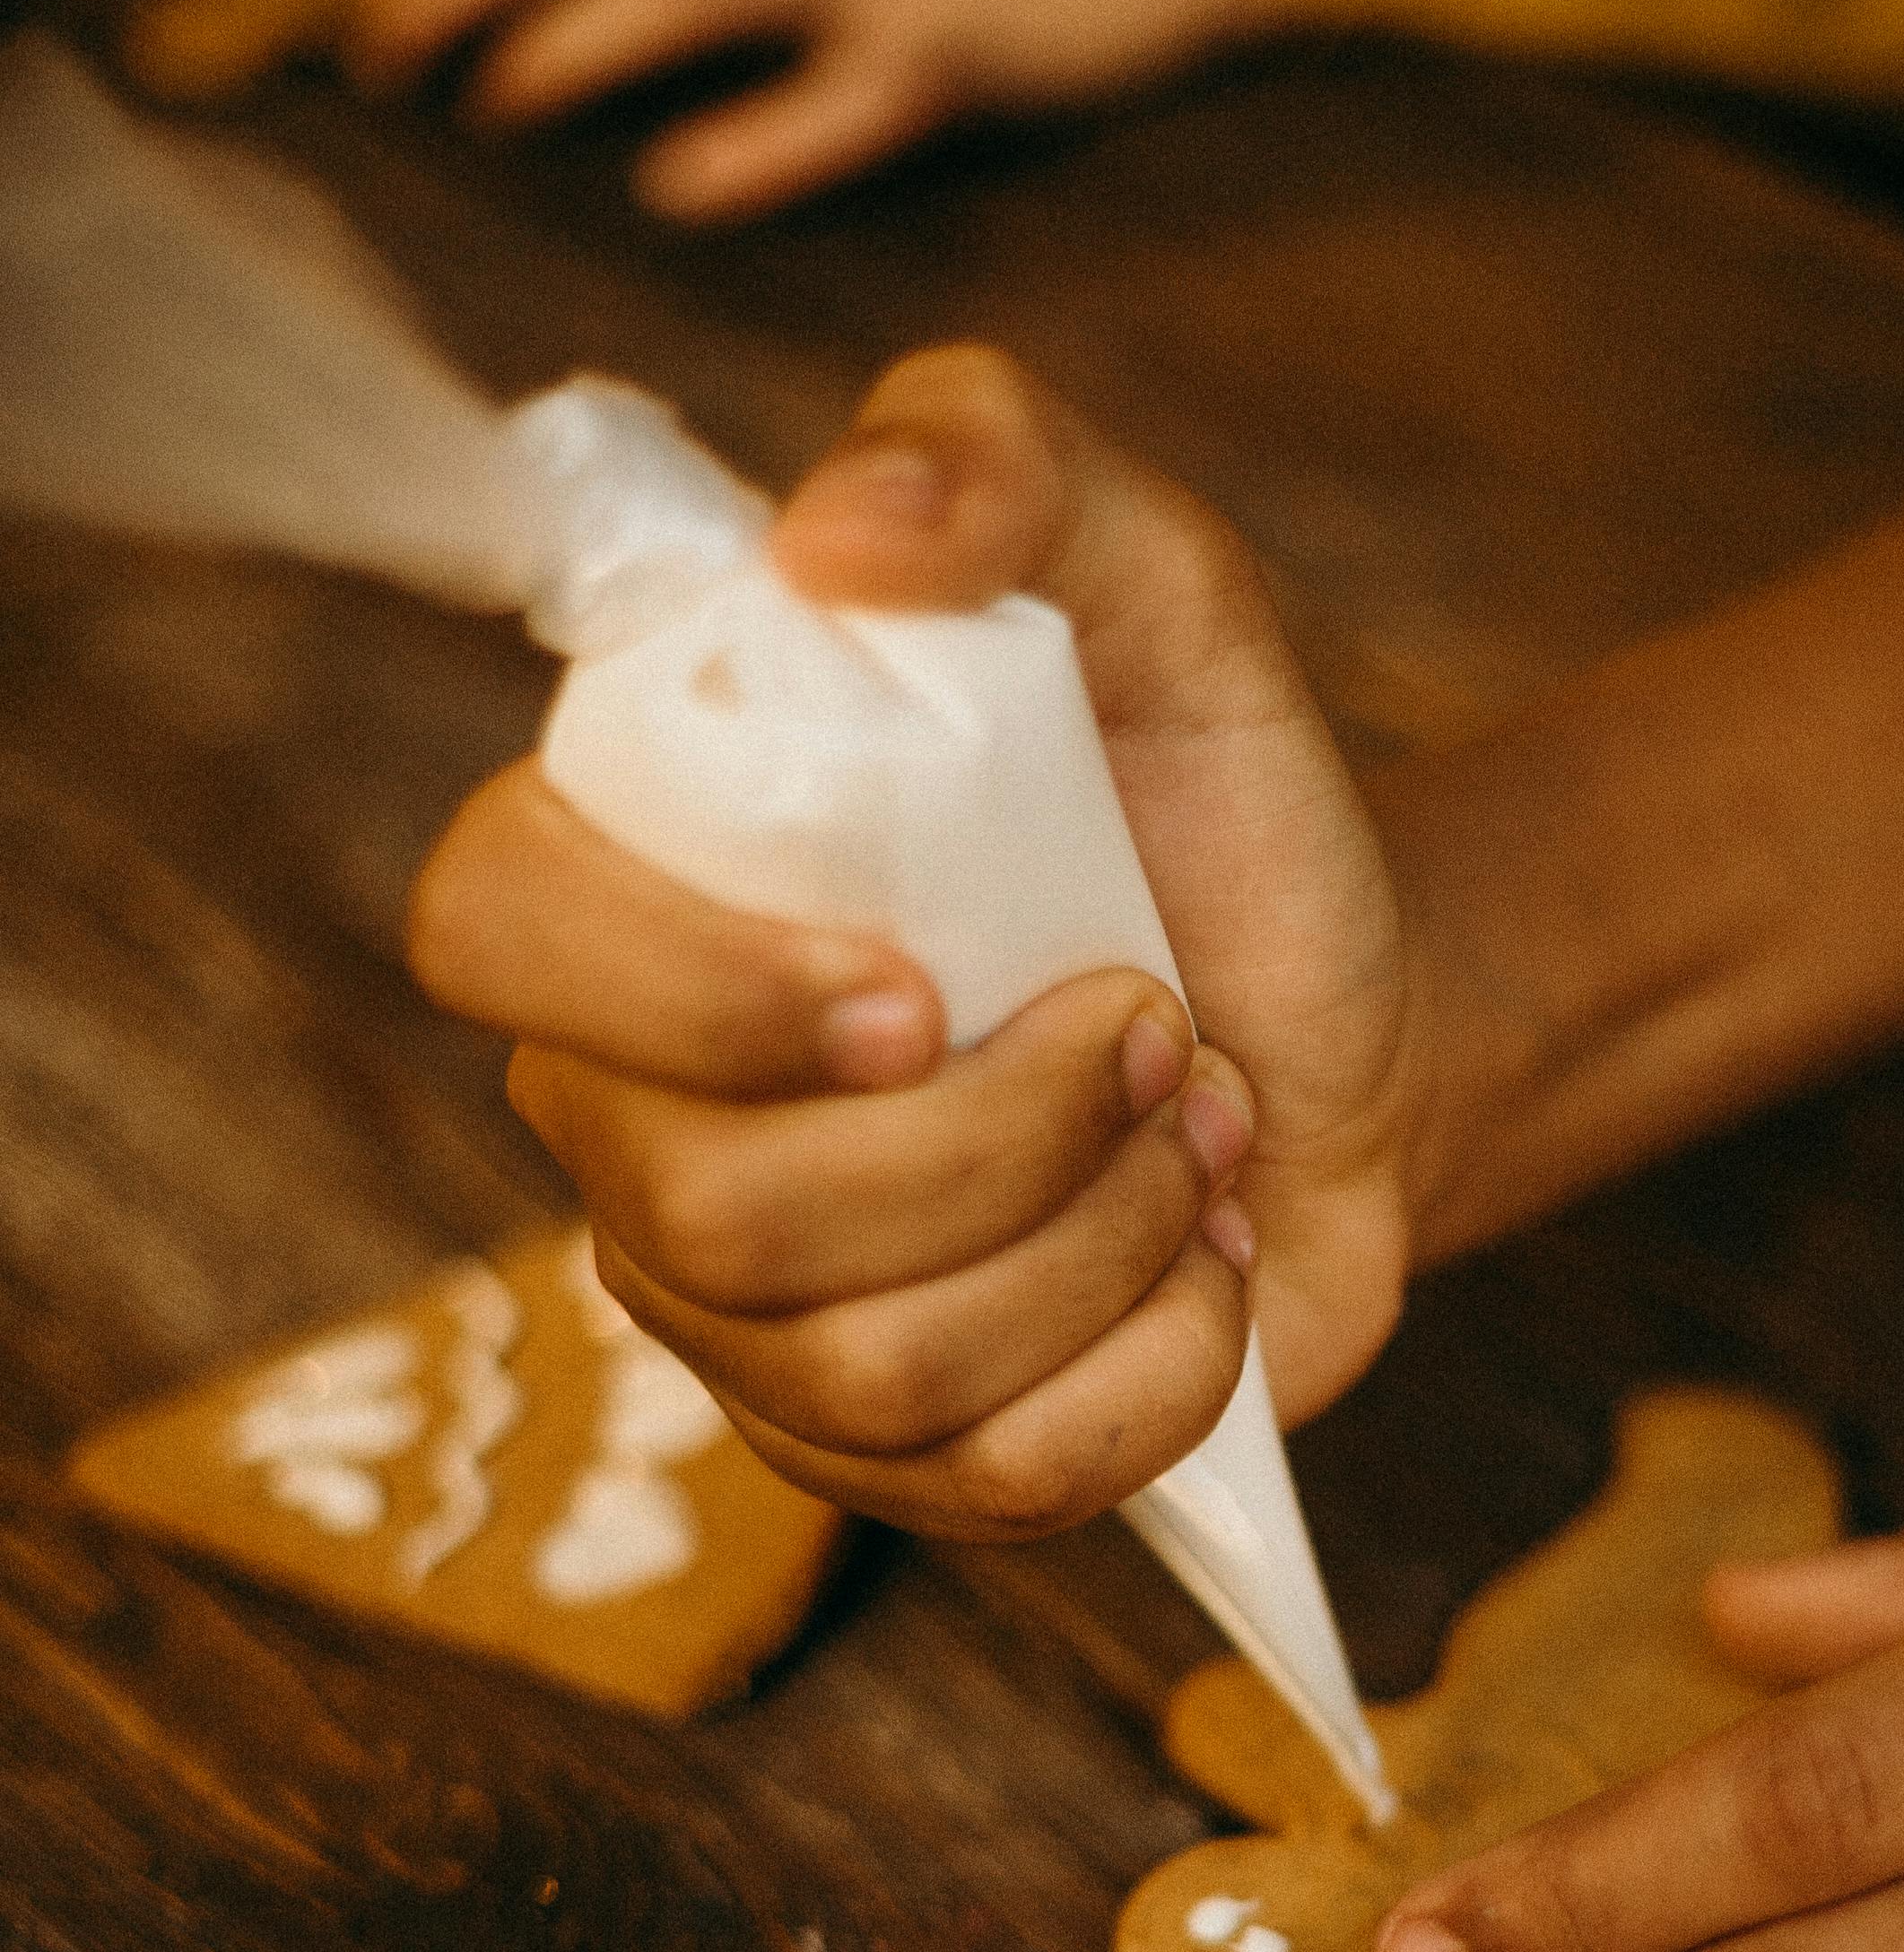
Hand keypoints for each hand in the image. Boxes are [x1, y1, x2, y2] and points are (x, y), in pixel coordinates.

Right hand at [410, 344, 1415, 1539]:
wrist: (1359, 1031)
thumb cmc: (1212, 811)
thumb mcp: (1157, 588)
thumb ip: (999, 461)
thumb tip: (833, 528)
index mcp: (638, 891)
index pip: (495, 936)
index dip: (687, 993)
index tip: (918, 987)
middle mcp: (646, 1123)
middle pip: (712, 1220)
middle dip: (997, 1144)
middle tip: (1153, 1036)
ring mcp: (754, 1319)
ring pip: (859, 1375)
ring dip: (1096, 1249)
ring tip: (1194, 1137)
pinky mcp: (888, 1458)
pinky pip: (982, 1490)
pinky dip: (1151, 1380)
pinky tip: (1202, 1275)